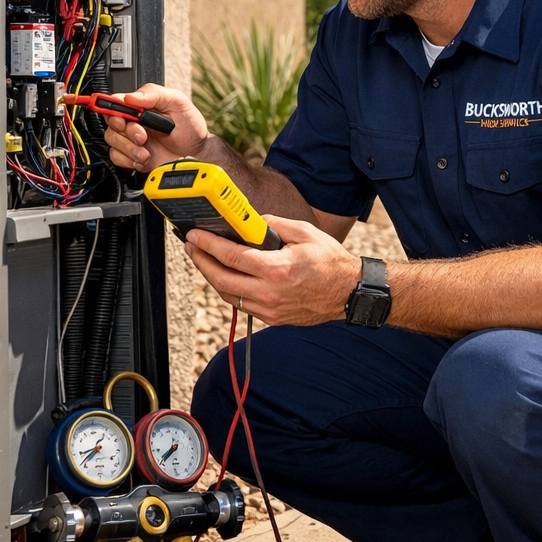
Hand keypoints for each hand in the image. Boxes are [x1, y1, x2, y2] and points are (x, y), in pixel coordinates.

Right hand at [103, 83, 208, 170]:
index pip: (116, 101)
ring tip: (146, 151)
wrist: (196, 152)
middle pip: (111, 122)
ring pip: (112, 141)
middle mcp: (133, 121)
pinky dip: (129, 160)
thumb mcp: (178, 102)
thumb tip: (131, 97)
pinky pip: (116, 157)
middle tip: (142, 136)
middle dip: (126, 131)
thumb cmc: (189, 126)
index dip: (113, 108)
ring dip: (129, 148)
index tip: (122, 117)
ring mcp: (131, 139)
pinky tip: (144, 158)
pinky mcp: (131, 156)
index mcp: (141, 105)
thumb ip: (155, 94)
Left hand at [185, 215, 361, 325]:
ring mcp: (270, 309)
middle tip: (192, 246)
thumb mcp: (305, 232)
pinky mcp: (272, 318)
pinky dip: (230, 289)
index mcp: (277, 269)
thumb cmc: (331, 262)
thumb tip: (251, 222)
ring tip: (205, 260)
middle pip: (220, 279)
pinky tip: (227, 276)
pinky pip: (242, 304)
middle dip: (200, 261)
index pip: (231, 257)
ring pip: (227, 295)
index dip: (208, 245)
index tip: (194, 235)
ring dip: (212, 276)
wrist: (349, 292)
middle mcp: (270, 292)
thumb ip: (274, 224)